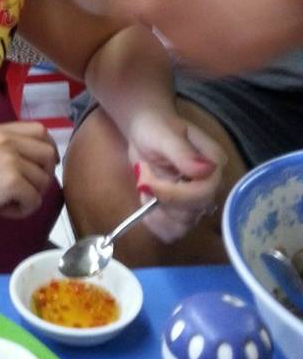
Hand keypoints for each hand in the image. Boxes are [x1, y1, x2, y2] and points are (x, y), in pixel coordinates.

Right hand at [0, 122, 58, 230]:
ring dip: (30, 196)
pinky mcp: (11, 181)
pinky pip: (35, 200)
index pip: (39, 130)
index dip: (47, 150)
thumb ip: (3, 150)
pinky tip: (2, 211)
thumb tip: (32, 165)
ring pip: (43, 180)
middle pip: (48, 153)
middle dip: (44, 176)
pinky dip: (23, 211)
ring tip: (6, 203)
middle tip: (26, 191)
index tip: (40, 168)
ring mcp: (9, 159)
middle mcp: (5, 139)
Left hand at [127, 110, 225, 242]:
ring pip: (183, 226)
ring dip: (157, 214)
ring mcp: (196, 201)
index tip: (147, 183)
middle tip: (143, 178)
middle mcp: (210, 186)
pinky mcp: (182, 211)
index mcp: (213, 165)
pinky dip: (156, 224)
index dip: (174, 195)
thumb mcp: (165, 135)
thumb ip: (182, 153)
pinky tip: (146, 206)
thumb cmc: (155, 127)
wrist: (145, 130)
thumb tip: (204, 171)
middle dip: (161, 200)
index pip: (204, 193)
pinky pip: (173, 231)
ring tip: (145, 190)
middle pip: (192, 213)